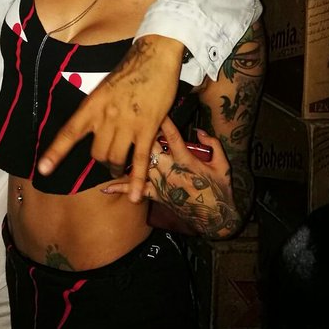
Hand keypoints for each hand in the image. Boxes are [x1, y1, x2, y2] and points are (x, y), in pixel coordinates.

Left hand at [37, 35, 184, 203]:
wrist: (154, 57)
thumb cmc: (128, 70)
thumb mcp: (102, 87)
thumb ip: (96, 109)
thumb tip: (90, 126)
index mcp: (92, 105)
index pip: (69, 133)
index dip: (56, 152)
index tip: (43, 169)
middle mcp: (106, 117)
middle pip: (96, 153)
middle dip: (101, 161)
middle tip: (107, 160)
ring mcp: (127, 125)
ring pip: (115, 159)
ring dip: (116, 167)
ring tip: (120, 167)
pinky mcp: (147, 129)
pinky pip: (141, 160)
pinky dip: (137, 180)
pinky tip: (134, 196)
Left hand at [104, 119, 239, 238]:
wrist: (216, 218)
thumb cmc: (220, 190)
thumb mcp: (222, 164)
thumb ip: (213, 144)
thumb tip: (199, 131)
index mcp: (186, 160)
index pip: (173, 136)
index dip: (163, 122)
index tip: (155, 110)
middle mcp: (170, 170)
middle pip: (150, 147)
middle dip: (141, 133)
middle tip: (130, 121)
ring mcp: (161, 183)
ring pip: (140, 165)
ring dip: (129, 153)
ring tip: (114, 141)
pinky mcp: (157, 195)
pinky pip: (137, 190)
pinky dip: (121, 189)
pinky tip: (105, 187)